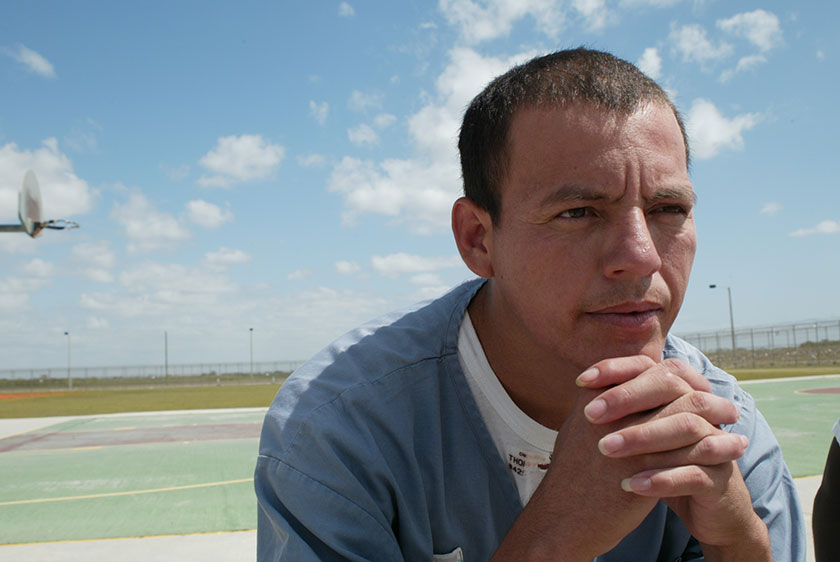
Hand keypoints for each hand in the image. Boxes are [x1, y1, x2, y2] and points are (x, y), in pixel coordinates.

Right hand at [494, 355, 733, 559]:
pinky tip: (732, 449)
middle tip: (725, 405)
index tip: (696, 384)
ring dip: (716, 416)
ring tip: (734, 423)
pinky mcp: (642, 467)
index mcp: (595, 396)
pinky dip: (716, 446)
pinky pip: (689, 449)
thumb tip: (622, 387)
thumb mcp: (578, 429)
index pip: (642, 367)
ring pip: (684, 414)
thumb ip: (601, 404)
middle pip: (668, 383)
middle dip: (702, 391)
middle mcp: (611, 410)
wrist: (564, 517)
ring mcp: (626, 436)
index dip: (675, 374)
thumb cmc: (573, 475)